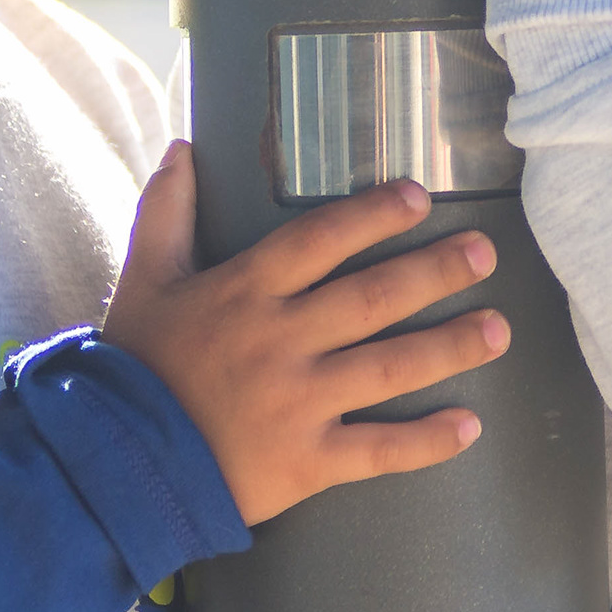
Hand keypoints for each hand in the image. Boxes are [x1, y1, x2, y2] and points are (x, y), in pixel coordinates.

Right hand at [102, 145, 510, 523]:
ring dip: (450, 347)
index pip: (318, 240)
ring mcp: (296, 403)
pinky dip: (426, 441)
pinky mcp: (305, 462)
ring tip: (499, 330)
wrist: (113, 466)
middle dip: (434, 273)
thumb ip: (165, 211)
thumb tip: (184, 145)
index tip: (420, 197)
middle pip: (372, 298)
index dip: (372, 215)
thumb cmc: (134, 366)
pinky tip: (470, 425)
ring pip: (389, 368)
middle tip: (485, 254)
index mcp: (243, 292)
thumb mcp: (143, 280)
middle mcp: (278, 341)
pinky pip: (377, 450)